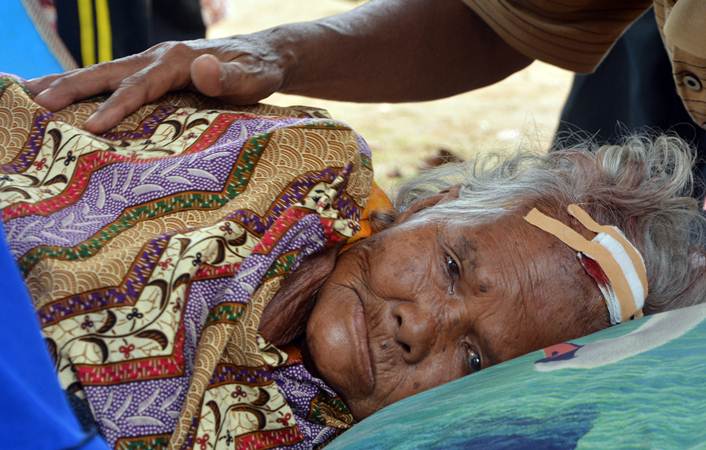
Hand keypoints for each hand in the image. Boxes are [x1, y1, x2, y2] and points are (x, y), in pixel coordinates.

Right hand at [26, 36, 290, 133]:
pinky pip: (112, 79)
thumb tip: (201, 68)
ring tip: (30, 96)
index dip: (116, 105)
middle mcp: (158, 57)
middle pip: (108, 72)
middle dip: (71, 88)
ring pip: (103, 72)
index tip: (92, 127)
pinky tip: (62, 94)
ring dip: (67, 83)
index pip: (141, 85)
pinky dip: (84, 86)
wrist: (263, 56)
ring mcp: (152, 63)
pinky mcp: (151, 72)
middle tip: (35, 104)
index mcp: (178, 60)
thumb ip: (229, 78)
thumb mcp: (254, 79)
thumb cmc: (258, 73)